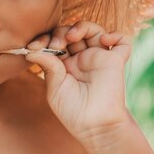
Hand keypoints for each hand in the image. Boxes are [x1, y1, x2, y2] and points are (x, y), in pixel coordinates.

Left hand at [25, 21, 131, 144]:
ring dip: (82, 27)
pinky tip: (104, 40)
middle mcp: (81, 58)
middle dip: (60, 32)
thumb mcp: (54, 88)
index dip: (45, 38)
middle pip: (71, 31)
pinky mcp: (115, 61)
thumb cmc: (72, 111)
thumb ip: (47, 66)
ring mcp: (98, 58)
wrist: (94, 127)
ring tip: (73, 37)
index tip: (34, 46)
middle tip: (55, 45)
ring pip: (93, 30)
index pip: (54, 40)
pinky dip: (116, 35)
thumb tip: (31, 50)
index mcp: (63, 63)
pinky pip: (122, 41)